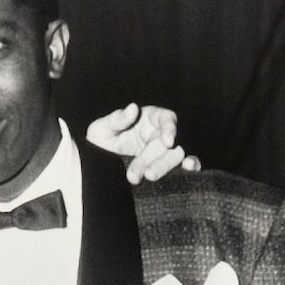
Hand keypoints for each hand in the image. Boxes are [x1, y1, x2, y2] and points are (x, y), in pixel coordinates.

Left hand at [86, 103, 201, 183]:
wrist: (95, 163)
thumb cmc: (101, 139)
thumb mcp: (102, 128)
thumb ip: (117, 119)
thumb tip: (132, 108)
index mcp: (150, 118)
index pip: (167, 119)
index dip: (169, 129)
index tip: (167, 141)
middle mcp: (161, 134)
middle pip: (170, 144)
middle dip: (159, 159)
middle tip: (146, 173)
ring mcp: (165, 152)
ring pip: (176, 157)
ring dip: (165, 167)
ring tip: (152, 176)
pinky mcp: (165, 168)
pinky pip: (183, 169)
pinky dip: (189, 171)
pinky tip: (187, 173)